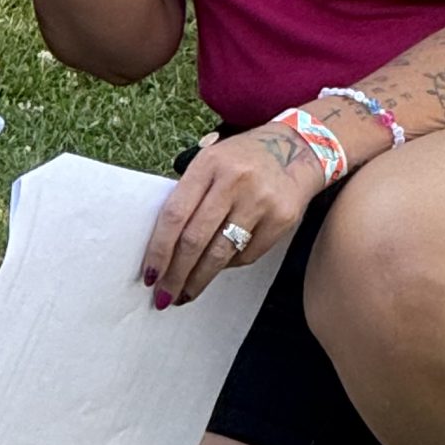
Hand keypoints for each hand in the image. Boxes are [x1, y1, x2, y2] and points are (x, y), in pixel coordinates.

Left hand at [140, 125, 326, 305]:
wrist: (295, 148)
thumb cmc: (241, 159)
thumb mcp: (210, 161)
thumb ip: (189, 194)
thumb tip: (164, 246)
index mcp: (208, 164)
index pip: (175, 214)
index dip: (159, 249)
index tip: (148, 274)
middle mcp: (234, 181)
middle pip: (195, 238)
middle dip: (176, 274)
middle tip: (163, 296)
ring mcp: (260, 201)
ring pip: (220, 253)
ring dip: (199, 279)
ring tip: (185, 294)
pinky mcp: (281, 219)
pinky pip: (247, 255)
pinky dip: (228, 266)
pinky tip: (217, 270)